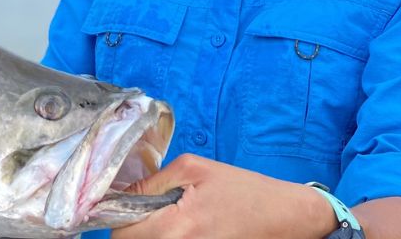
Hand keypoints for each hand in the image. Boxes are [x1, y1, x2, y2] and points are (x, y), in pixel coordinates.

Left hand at [111, 154, 335, 238]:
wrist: (283, 215)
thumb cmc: (242, 188)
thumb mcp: (195, 169)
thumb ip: (154, 182)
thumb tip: (122, 193)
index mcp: (178, 225)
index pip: (122, 234)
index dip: (117, 219)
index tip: (123, 207)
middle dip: (132, 228)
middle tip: (146, 211)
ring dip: (149, 234)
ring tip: (165, 218)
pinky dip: (167, 238)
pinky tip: (180, 227)